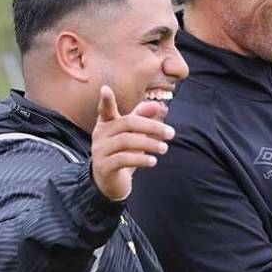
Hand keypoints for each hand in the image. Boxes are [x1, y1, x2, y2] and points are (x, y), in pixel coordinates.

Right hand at [91, 85, 174, 201]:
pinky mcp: (104, 167)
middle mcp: (100, 134)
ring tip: (164, 149)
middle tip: (171, 133)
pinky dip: (140, 159)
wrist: (110, 182)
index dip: (106, 100)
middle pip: (127, 123)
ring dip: (149, 144)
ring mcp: (100, 151)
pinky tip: (153, 161)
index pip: (105, 109)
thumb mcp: (132, 134)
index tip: (105, 89)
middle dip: (152, 127)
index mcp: (106, 123)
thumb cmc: (123, 152)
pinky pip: (123, 159)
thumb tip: (158, 104)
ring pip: (126, 141)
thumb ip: (142, 117)